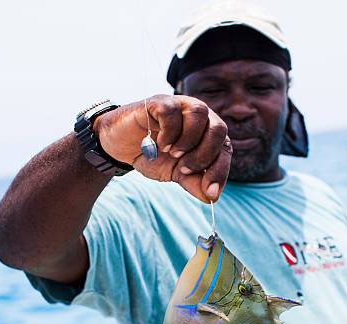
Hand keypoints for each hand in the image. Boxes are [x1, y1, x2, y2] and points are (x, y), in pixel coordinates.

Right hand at [94, 95, 231, 202]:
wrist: (121, 148)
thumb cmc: (153, 156)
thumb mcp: (176, 175)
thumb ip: (195, 183)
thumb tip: (212, 198)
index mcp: (206, 133)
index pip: (225, 148)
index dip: (220, 171)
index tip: (210, 192)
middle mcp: (197, 116)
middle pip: (219, 129)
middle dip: (205, 155)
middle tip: (184, 168)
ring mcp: (179, 105)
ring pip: (199, 113)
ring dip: (188, 140)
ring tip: (172, 153)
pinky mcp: (158, 102)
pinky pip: (172, 110)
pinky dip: (169, 131)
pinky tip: (160, 144)